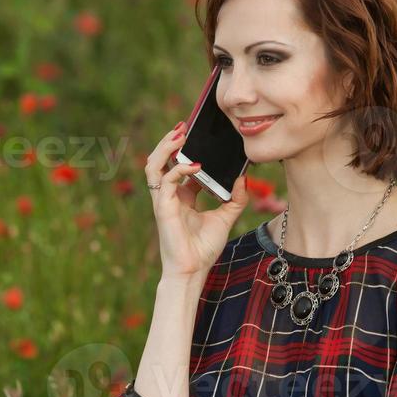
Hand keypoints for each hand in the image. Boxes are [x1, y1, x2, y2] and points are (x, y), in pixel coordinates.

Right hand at [145, 123, 248, 277]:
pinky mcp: (162, 208)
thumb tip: (243, 178)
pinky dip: (178, 170)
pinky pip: (164, 181)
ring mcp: (163, 200)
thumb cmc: (204, 248)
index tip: (197, 133)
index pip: (179, 165)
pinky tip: (194, 166)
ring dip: (165, 148)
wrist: (193, 270)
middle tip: (184, 126)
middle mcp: (170, 194)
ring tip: (180, 135)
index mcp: (182, 195)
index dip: (186, 148)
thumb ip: (235, 198)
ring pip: (154, 166)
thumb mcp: (225, 218)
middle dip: (169, 141)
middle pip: (161, 160)